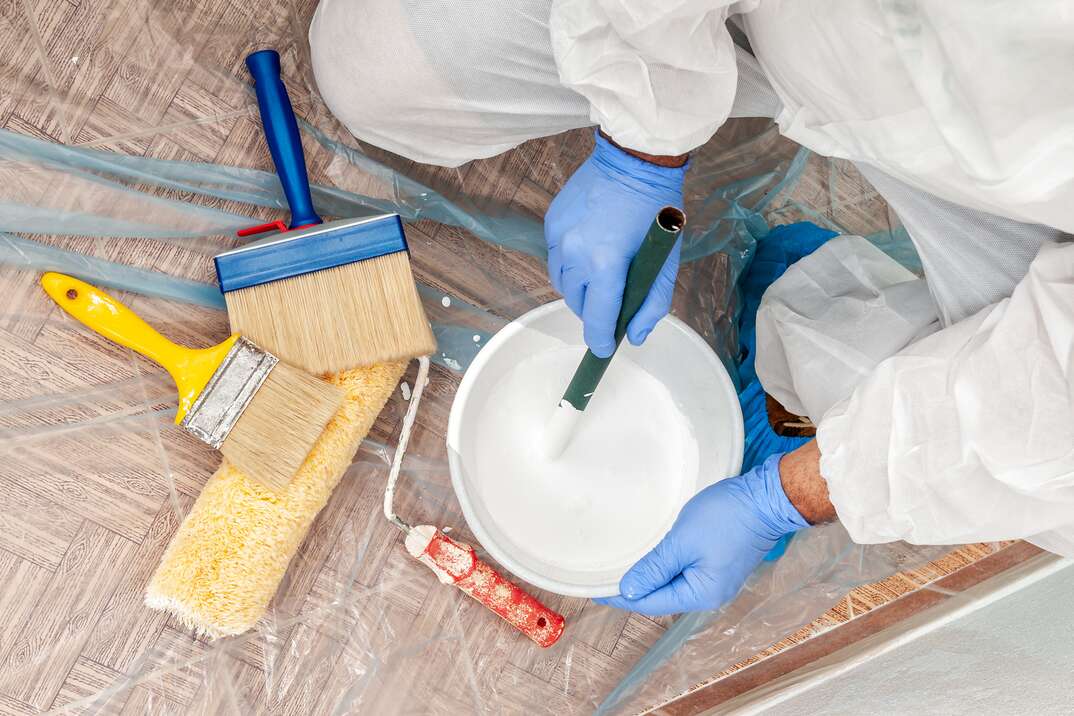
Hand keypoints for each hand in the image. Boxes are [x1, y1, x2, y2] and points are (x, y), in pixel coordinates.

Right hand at [545, 130, 686, 357]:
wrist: (634, 159)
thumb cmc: (657, 210)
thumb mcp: (665, 261)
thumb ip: (652, 304)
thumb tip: (634, 335)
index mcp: (606, 264)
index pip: (597, 318)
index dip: (601, 340)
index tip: (604, 349)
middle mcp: (575, 252)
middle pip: (577, 303)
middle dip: (594, 309)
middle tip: (613, 301)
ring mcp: (559, 236)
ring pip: (562, 282)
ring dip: (580, 288)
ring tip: (601, 274)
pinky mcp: (551, 223)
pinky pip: (555, 258)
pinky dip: (571, 263)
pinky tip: (591, 248)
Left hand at [595, 453, 810, 615]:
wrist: (766, 499)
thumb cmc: (725, 518)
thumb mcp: (682, 542)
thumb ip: (654, 568)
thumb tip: (629, 591)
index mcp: (700, 594)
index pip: (651, 603)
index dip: (622, 598)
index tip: (595, 593)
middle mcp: (710, 594)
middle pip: (662, 598)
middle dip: (635, 590)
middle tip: (603, 580)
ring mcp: (717, 580)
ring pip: (674, 585)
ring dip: (650, 578)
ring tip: (623, 570)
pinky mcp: (720, 565)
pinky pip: (686, 573)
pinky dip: (666, 568)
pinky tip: (653, 559)